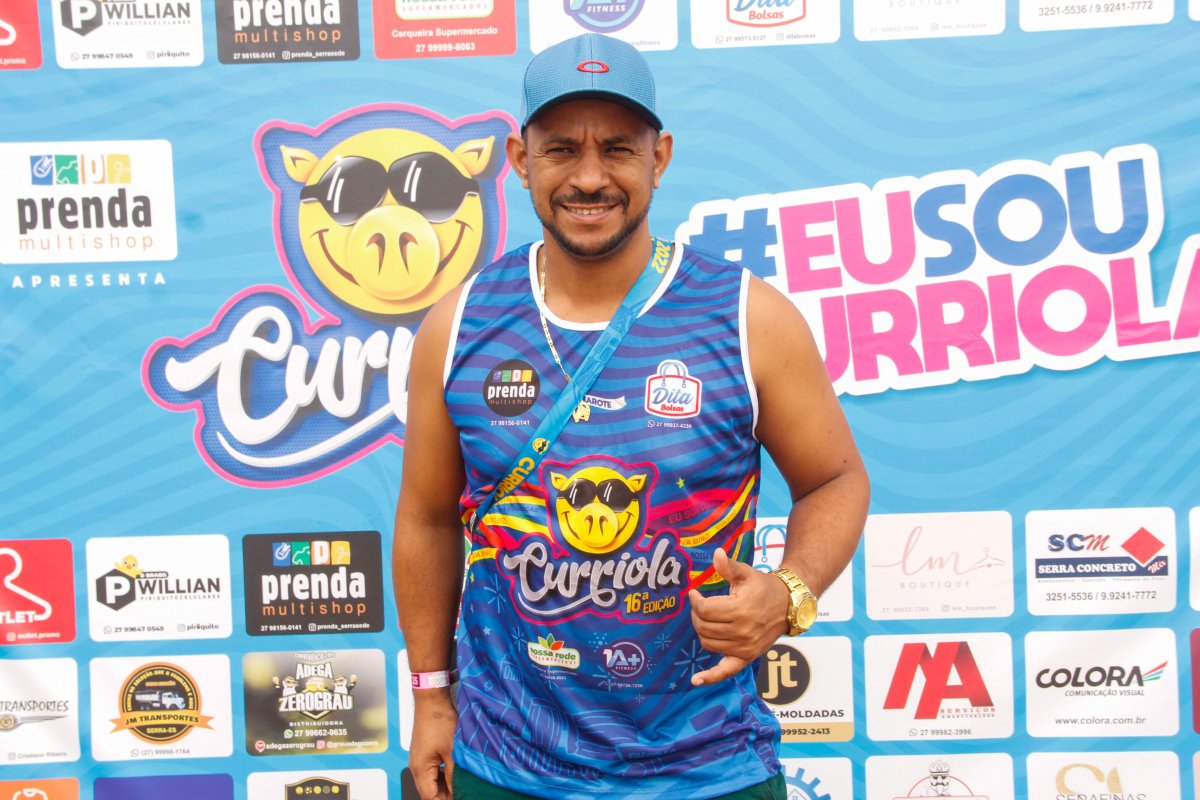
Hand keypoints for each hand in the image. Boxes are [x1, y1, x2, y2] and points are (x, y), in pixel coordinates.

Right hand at [410, 693, 457, 799]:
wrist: (432, 700)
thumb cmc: (439, 720)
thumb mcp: (452, 751)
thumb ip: (454, 775)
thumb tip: (459, 791)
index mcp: (420, 769)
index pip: (430, 798)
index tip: (462, 798)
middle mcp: (416, 767)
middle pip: (429, 792)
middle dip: (445, 797)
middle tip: (464, 793)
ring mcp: (418, 760)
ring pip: (430, 783)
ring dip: (444, 788)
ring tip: (462, 787)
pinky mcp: (423, 754)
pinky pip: (431, 772)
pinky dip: (442, 778)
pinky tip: (454, 776)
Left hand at [689, 548, 788, 685]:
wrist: (787, 605)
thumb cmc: (764, 587)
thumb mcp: (746, 573)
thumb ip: (729, 566)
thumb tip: (716, 554)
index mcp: (739, 610)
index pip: (704, 610)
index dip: (695, 601)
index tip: (695, 593)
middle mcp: (742, 632)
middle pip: (703, 627)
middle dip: (697, 614)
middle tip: (700, 605)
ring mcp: (744, 647)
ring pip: (708, 643)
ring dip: (702, 631)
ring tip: (707, 619)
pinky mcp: (747, 657)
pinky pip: (725, 671)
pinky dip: (710, 677)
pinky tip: (695, 681)